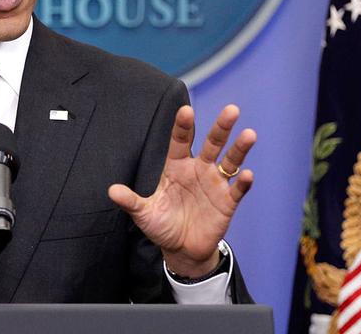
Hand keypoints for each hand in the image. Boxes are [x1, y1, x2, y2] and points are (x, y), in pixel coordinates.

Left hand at [107, 105, 254, 277]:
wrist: (181, 250)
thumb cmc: (162, 225)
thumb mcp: (143, 213)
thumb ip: (130, 201)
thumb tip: (111, 190)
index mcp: (176, 167)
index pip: (180, 141)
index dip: (183, 126)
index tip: (186, 110)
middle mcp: (198, 170)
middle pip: (212, 144)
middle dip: (221, 127)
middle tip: (231, 110)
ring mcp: (214, 184)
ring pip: (230, 161)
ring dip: (239, 148)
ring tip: (249, 134)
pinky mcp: (227, 202)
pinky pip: (237, 189)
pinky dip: (243, 182)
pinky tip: (248, 175)